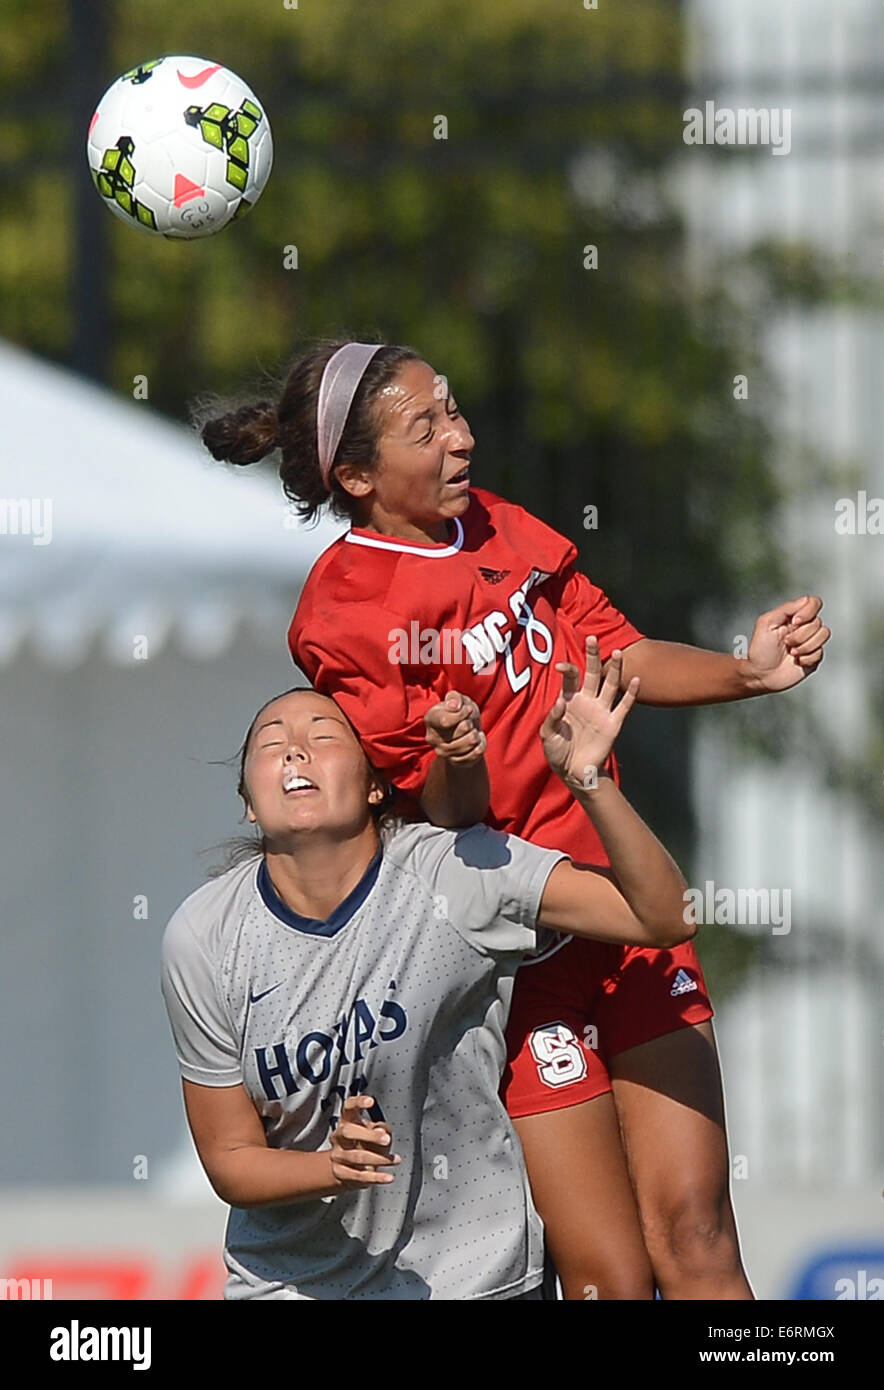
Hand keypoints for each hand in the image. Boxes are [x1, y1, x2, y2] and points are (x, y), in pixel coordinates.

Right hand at [328, 1096, 400, 1189]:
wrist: (348, 1169)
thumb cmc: (365, 1144)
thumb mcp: (376, 1132)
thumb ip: (382, 1129)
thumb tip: (382, 1131)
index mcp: (347, 1120)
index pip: (349, 1107)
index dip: (358, 1102)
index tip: (371, 1101)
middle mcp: (339, 1136)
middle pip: (348, 1132)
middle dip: (368, 1135)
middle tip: (386, 1139)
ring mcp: (338, 1155)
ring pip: (357, 1156)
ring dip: (379, 1159)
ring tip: (395, 1160)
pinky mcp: (341, 1173)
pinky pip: (359, 1176)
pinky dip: (376, 1177)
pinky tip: (388, 1177)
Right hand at [425, 691, 485, 766]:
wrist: (466, 733)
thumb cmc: (461, 713)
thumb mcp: (459, 700)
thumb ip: (455, 697)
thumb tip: (454, 706)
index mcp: (430, 719)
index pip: (446, 720)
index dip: (463, 713)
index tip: (467, 709)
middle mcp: (432, 738)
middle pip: (463, 729)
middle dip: (471, 723)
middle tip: (469, 722)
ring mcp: (443, 752)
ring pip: (470, 742)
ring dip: (476, 735)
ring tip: (474, 732)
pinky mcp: (455, 762)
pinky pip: (475, 754)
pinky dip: (481, 746)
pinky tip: (478, 742)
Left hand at [540, 636, 639, 789]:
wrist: (573, 771)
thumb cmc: (557, 751)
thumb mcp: (547, 735)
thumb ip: (552, 718)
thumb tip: (560, 702)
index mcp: (570, 700)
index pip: (571, 678)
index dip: (567, 670)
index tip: (560, 667)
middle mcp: (587, 701)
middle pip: (592, 673)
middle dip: (592, 656)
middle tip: (592, 638)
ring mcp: (601, 711)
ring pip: (610, 685)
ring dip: (615, 669)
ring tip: (618, 652)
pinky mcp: (613, 724)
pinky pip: (624, 706)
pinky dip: (631, 694)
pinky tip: (636, 680)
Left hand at [746, 596, 829, 692]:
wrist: (760, 675)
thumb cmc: (759, 649)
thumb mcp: (766, 623)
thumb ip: (786, 609)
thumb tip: (805, 600)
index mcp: (793, 617)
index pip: (813, 603)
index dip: (808, 611)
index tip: (795, 621)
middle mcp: (804, 628)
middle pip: (818, 622)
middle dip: (800, 634)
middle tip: (786, 642)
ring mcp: (810, 643)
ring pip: (823, 635)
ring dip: (804, 645)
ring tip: (791, 652)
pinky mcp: (814, 658)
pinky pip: (820, 652)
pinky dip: (806, 658)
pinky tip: (796, 661)